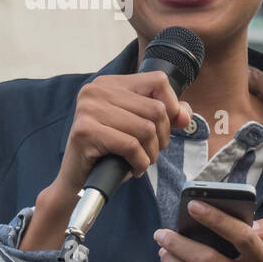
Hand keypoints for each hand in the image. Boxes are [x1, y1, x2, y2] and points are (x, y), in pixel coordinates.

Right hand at [57, 71, 193, 195]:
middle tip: (149, 151)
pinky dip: (140, 162)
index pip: (158, 81)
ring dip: (151, 153)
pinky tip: (133, 168)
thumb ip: (166, 116)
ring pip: (146, 129)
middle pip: (156, 109)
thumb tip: (185, 115)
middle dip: (162, 137)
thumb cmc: (111, 152)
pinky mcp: (85, 131)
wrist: (77, 180)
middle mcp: (97, 90)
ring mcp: (89, 109)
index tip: (165, 128)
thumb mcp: (140, 128)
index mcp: (111, 83)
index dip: (172, 106)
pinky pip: (131, 146)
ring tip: (140, 161)